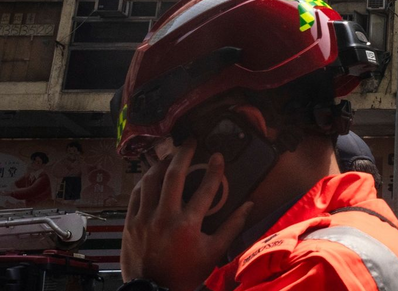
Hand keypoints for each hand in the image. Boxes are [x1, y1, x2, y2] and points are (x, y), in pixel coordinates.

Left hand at [121, 140, 253, 290]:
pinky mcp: (130, 223)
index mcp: (188, 225)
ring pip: (150, 181)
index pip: (205, 189)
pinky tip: (152, 175)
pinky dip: (144, 181)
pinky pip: (136, 195)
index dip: (214, 169)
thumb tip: (248, 206)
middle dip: (183, 154)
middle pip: (173, 176)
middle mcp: (164, 218)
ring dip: (161, 164)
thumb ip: (232, 227)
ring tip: (170, 155)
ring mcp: (144, 219)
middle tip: (190, 142)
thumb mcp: (214, 252)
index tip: (218, 156)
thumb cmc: (185, 273)